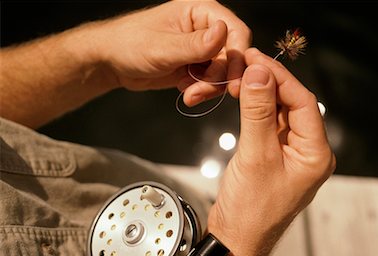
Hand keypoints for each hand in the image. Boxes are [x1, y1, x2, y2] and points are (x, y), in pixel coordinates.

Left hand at [93, 0, 250, 101]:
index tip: (234, 79)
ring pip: (223, 72)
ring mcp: (202, 49)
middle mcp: (206, 28)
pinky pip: (211, 81)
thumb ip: (195, 44)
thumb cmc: (129, 44)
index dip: (238, 55)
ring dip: (209, 87)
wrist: (112, 62)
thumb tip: (224, 31)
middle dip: (219, 77)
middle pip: (231, 55)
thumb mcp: (162, 47)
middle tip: (201, 92)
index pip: (235, 31)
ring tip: (188, 94)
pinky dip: (202, 90)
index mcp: (200, 11)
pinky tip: (186, 92)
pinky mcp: (196, 66)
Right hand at [208, 48, 335, 255]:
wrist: (235, 239)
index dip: (280, 78)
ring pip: (281, 113)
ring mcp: (292, 155)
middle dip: (270, 84)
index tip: (256, 60)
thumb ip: (258, 113)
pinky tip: (244, 98)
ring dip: (262, 95)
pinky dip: (257, 110)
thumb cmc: (250, 209)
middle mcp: (309, 153)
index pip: (304, 103)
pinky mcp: (275, 157)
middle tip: (245, 64)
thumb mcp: (255, 156)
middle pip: (294, 106)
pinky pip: (270, 125)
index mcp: (316, 155)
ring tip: (241, 77)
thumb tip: (258, 73)